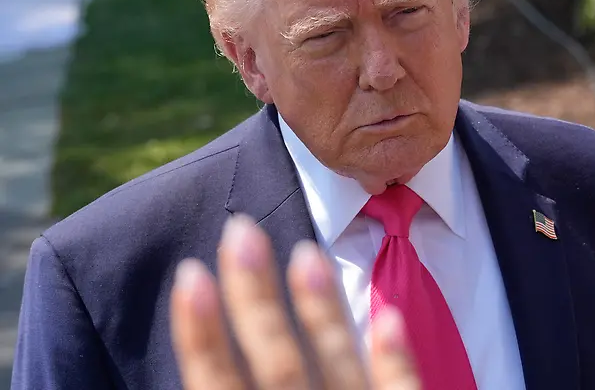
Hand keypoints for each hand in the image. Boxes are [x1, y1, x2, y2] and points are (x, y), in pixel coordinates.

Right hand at [170, 214, 419, 388]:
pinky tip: (391, 318)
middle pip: (279, 365)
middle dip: (255, 297)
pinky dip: (395, 359)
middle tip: (240, 229)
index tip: (191, 273)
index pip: (218, 385)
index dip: (201, 333)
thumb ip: (236, 385)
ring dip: (322, 312)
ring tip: (307, 253)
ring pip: (340, 370)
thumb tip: (206, 358)